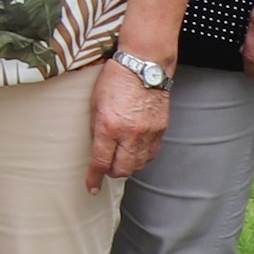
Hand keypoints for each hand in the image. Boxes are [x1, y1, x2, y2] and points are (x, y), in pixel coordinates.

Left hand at [90, 63, 169, 188]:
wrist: (144, 66)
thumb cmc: (116, 80)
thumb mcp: (95, 104)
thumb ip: (97, 129)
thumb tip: (97, 149)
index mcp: (109, 126)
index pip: (101, 162)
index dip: (94, 178)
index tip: (92, 187)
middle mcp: (130, 133)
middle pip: (122, 170)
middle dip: (112, 173)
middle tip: (107, 167)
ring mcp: (148, 133)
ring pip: (139, 165)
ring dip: (128, 166)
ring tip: (121, 158)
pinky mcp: (161, 130)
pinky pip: (152, 154)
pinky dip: (142, 157)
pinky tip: (136, 150)